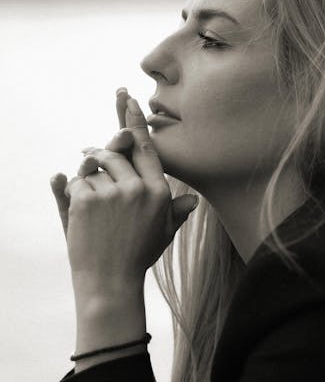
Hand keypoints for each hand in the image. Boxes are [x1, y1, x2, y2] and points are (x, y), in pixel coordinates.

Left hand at [50, 92, 197, 290]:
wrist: (110, 282)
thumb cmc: (136, 258)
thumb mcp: (161, 234)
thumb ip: (174, 213)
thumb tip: (193, 201)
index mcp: (160, 193)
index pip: (146, 148)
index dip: (135, 122)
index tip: (127, 98)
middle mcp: (140, 189)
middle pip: (115, 153)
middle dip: (100, 155)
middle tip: (89, 157)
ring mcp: (114, 193)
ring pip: (93, 169)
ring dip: (87, 182)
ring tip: (90, 206)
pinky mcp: (90, 199)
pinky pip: (77, 182)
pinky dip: (74, 195)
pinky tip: (81, 216)